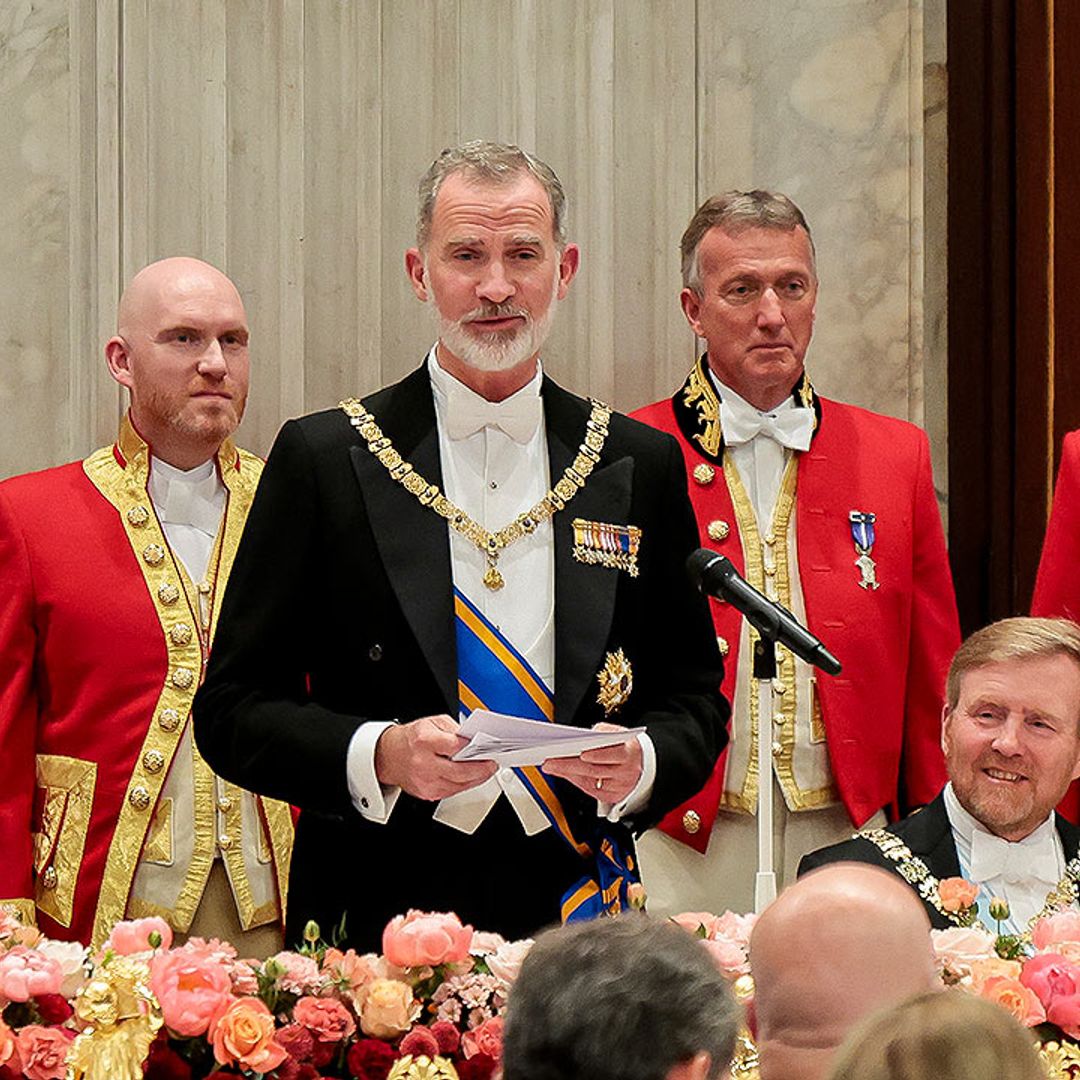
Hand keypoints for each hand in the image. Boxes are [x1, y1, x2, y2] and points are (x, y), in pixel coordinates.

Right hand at [374, 715, 496, 799]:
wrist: (389, 756)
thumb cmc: (411, 738)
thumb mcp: (432, 722)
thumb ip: (453, 729)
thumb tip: (473, 739)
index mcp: (424, 741)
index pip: (455, 746)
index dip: (473, 747)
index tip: (485, 747)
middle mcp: (424, 763)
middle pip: (460, 771)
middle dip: (481, 768)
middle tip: (492, 764)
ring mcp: (425, 781)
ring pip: (459, 785)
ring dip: (476, 778)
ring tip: (486, 770)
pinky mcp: (427, 794)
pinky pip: (453, 792)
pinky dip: (465, 785)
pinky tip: (472, 778)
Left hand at [541, 722, 642, 802]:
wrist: (644, 766)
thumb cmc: (625, 747)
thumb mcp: (619, 734)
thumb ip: (603, 732)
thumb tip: (582, 734)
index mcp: (629, 752)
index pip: (613, 753)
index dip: (598, 754)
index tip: (581, 753)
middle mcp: (626, 771)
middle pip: (595, 770)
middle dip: (570, 765)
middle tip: (550, 761)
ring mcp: (620, 786)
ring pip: (591, 782)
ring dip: (569, 773)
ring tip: (551, 765)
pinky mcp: (614, 797)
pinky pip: (592, 791)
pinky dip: (577, 781)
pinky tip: (564, 773)